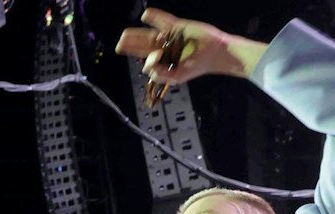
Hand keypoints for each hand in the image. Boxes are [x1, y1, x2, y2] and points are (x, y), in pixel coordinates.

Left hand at [114, 8, 262, 84]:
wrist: (215, 53)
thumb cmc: (197, 66)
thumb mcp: (177, 76)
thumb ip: (160, 74)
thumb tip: (145, 66)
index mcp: (164, 60)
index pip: (147, 58)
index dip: (146, 59)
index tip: (154, 57)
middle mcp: (166, 48)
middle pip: (144, 45)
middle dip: (131, 46)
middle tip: (119, 45)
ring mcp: (171, 36)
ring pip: (150, 34)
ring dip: (137, 34)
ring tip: (123, 35)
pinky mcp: (179, 25)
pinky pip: (164, 20)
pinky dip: (155, 17)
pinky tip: (145, 15)